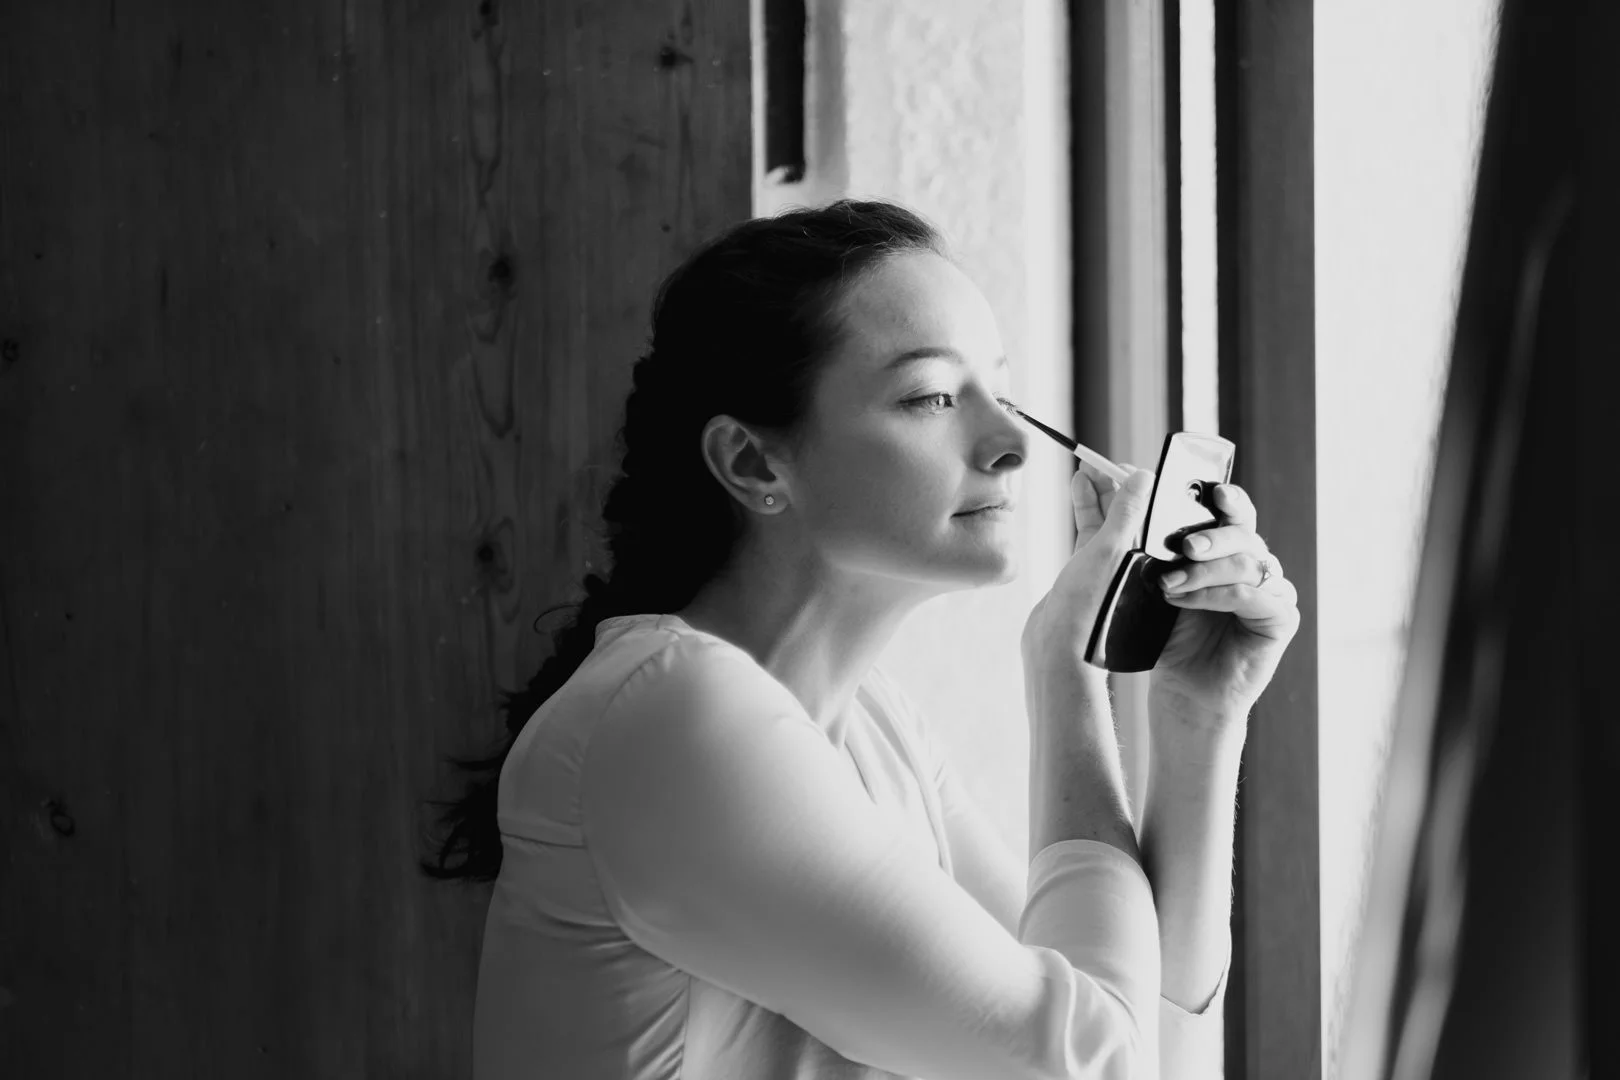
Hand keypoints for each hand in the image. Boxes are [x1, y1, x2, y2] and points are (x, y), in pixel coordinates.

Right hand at [1021, 463, 1155, 673]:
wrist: (1056, 652)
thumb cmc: (1090, 609)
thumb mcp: (1113, 552)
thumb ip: (1127, 514)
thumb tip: (1142, 478)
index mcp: (1153, 559)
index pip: (1152, 512)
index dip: (1139, 484)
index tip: (1126, 463)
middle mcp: (1136, 562)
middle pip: (1131, 513)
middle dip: (1118, 484)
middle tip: (1103, 460)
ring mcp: (1110, 568)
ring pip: (1109, 520)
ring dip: (1099, 492)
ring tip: (1088, 466)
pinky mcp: (1086, 574)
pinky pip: (1090, 532)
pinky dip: (1086, 508)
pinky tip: (1078, 487)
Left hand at [1151, 482, 1300, 722]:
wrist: (1183, 690)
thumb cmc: (1172, 635)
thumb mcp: (1163, 584)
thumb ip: (1164, 550)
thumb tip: (1141, 500)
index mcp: (1231, 552)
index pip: (1238, 515)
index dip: (1231, 500)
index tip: (1215, 492)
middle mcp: (1257, 567)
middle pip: (1245, 535)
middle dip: (1212, 537)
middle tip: (1183, 546)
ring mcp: (1273, 592)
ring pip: (1247, 564)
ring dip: (1205, 571)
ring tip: (1169, 584)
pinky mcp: (1281, 619)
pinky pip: (1252, 596)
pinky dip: (1216, 596)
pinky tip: (1185, 601)